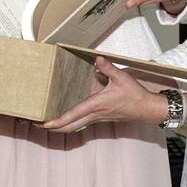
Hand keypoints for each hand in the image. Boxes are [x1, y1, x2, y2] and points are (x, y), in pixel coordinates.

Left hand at [42, 56, 165, 131]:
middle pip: (70, 127)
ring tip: (48, 124)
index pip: (73, 115)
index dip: (58, 121)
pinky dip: (71, 124)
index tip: (45, 124)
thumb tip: (97, 58)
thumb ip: (108, 68)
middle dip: (54, 128)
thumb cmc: (135, 95)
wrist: (147, 110)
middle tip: (38, 125)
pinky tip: (66, 119)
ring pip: (76, 127)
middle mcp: (95, 115)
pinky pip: (82, 124)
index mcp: (96, 105)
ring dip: (62, 127)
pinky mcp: (101, 119)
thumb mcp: (122, 78)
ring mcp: (97, 119)